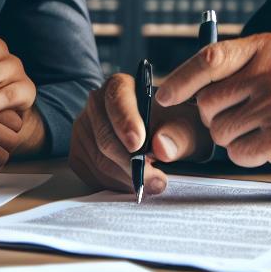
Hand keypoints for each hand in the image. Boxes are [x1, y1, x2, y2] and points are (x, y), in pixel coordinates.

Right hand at [69, 73, 211, 195]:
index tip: (138, 144)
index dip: (125, 121)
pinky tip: (136, 184)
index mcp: (121, 86)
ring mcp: (84, 130)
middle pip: (105, 137)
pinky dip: (116, 185)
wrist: (164, 138)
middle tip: (156, 180)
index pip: (116, 98)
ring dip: (127, 178)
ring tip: (152, 184)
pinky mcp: (79, 155)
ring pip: (99, 161)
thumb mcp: (191, 127)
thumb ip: (181, 135)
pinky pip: (92, 176)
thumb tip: (161, 147)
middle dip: (131, 163)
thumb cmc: (177, 127)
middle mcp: (96, 104)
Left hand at [156, 33, 270, 172]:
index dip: (181, 79)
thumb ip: (234, 63)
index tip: (164, 96)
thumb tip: (179, 86)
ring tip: (254, 128)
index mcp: (265, 49)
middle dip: (212, 115)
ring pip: (220, 131)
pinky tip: (265, 143)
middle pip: (209, 102)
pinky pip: (238, 154)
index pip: (211, 59)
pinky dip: (244, 154)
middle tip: (232, 116)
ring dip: (229, 137)